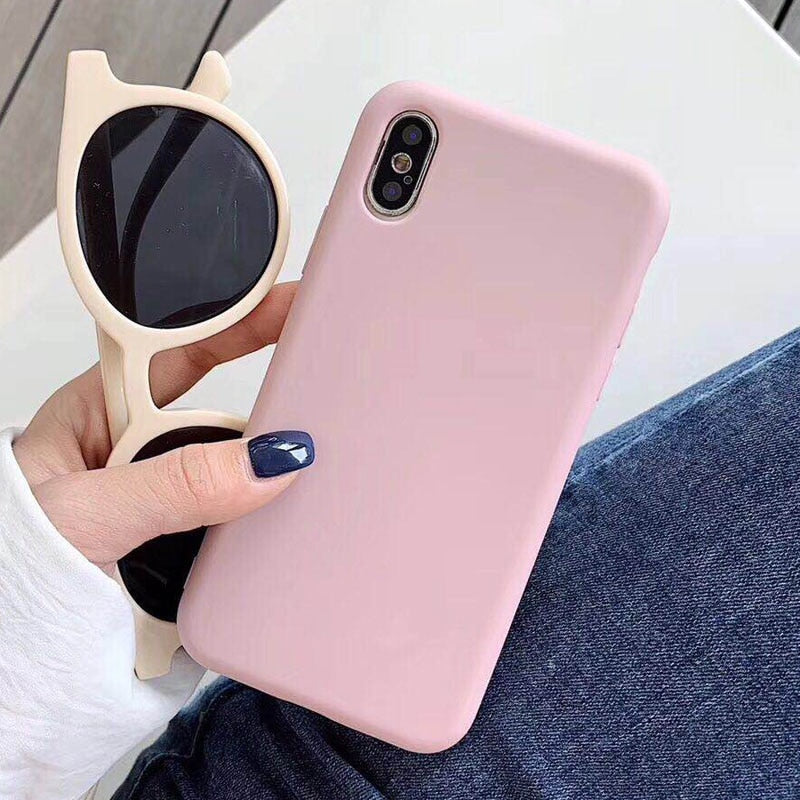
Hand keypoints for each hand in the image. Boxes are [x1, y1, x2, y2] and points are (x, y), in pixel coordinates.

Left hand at [12, 283, 308, 570]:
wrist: (9, 648)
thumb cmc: (7, 566)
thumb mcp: (86, 513)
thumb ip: (173, 485)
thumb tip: (263, 463)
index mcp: (99, 412)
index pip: (181, 351)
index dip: (239, 322)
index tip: (293, 308)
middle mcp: (134, 449)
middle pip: (219, 408)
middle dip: (263, 411)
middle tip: (309, 406)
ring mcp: (162, 496)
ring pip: (233, 466)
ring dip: (259, 477)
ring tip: (285, 486)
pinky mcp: (181, 541)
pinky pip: (234, 516)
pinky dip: (258, 521)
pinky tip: (267, 526)